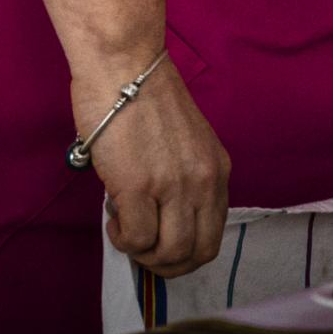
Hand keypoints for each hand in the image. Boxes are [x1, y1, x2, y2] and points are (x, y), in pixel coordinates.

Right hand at [76, 55, 230, 277]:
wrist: (125, 68)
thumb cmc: (145, 99)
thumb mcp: (185, 143)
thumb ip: (185, 178)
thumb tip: (163, 215)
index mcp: (219, 171)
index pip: (214, 234)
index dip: (185, 252)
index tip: (160, 245)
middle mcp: (205, 182)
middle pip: (198, 253)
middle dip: (166, 265)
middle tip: (141, 249)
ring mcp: (174, 186)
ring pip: (170, 253)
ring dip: (143, 254)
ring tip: (125, 229)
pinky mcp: (139, 186)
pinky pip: (137, 238)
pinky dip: (122, 239)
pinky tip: (113, 215)